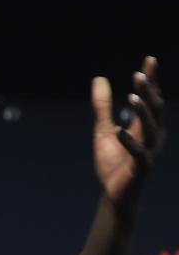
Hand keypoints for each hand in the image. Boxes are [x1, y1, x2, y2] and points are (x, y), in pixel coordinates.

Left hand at [91, 56, 165, 210]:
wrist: (115, 194)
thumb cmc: (113, 163)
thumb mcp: (103, 131)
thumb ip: (102, 107)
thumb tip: (99, 80)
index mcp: (144, 127)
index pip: (150, 99)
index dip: (151, 81)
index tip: (149, 60)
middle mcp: (152, 136)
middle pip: (154, 109)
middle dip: (149, 91)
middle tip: (140, 74)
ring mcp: (149, 151)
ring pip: (151, 128)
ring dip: (143, 111)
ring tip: (132, 96)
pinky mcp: (141, 168)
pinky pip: (138, 153)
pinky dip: (129, 142)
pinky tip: (120, 131)